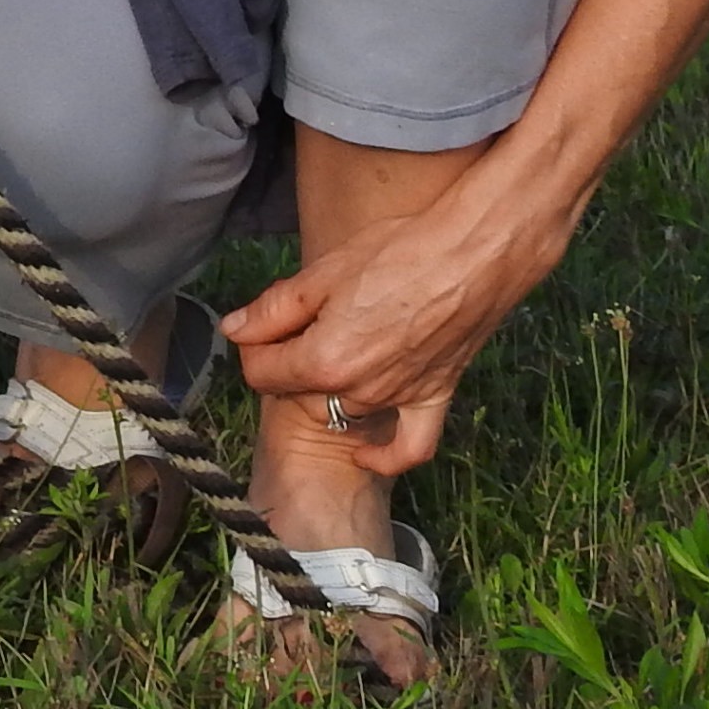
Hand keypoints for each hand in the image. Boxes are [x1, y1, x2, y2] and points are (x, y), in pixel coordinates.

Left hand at [216, 188, 562, 479]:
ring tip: (338, 346)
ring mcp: (398, 399)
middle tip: (303, 323)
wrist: (474, 254)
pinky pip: (407, 446)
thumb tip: (233, 329)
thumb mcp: (322, 273)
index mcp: (323, 361)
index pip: (260, 373)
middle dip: (291, 362)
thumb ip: (272, 310)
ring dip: (329, 388)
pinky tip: (363, 452)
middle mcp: (358, 391)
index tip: (263, 324)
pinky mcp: (434, 398)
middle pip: (299, 390)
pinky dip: (383, 456)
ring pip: (342, 410)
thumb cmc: (399, 253)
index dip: (254, 346)